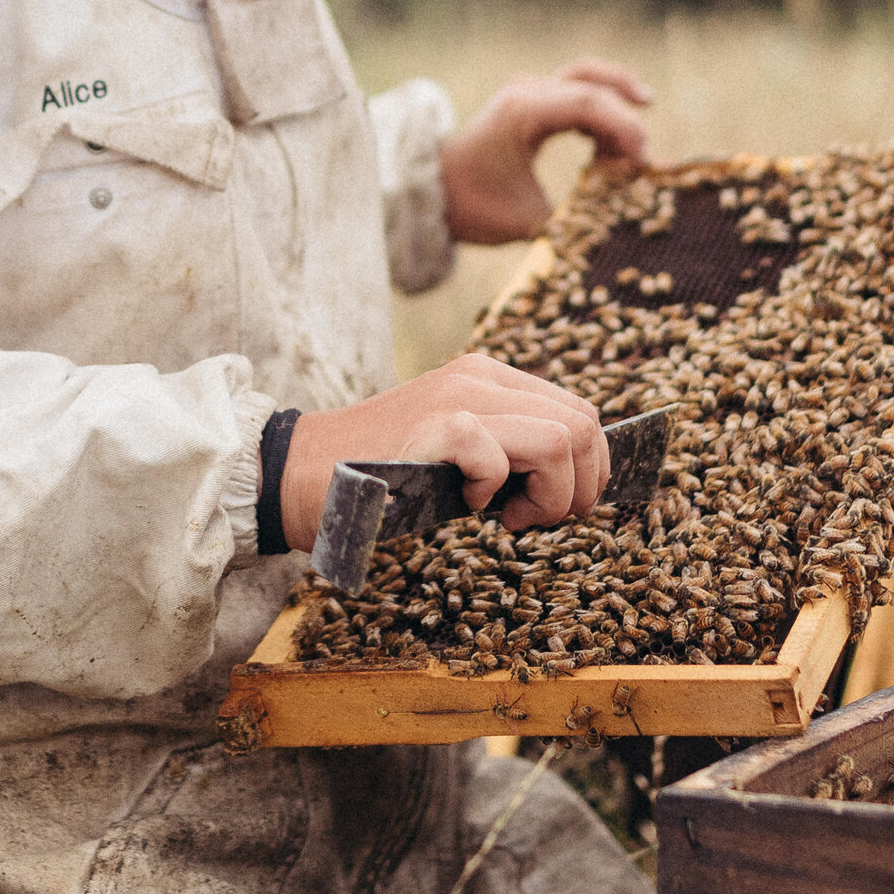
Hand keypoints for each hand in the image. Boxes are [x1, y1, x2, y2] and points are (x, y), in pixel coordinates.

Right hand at [281, 353, 609, 551]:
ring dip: (551, 494)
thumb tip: (576, 483)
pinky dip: (494, 493)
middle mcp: (479, 377)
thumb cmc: (385, 476)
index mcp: (488, 377)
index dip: (589, 467)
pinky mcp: (438, 425)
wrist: (304, 476)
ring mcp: (459, 396)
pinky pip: (503, 459)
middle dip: (581, 485)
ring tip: (509, 515)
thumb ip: (511, 449)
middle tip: (538, 517)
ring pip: (563, 437)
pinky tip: (465, 503)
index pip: (580, 410)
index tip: (558, 505)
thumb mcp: (459, 452)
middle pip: (585, 422)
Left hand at [436, 60, 652, 246]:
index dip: (623, 129)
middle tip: (643, 157)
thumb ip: (573, 217)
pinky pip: (574, 91)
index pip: (588, 103)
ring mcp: (527, 91)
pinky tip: (608, 145)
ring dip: (616, 103)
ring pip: (585, 78)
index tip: (640, 164)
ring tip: (632, 146)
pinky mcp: (529, 102)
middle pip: (591, 83)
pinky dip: (599, 111)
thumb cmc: (473, 206)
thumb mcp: (525, 221)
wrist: (429, 192)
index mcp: (523, 111)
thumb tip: (617, 220)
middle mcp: (526, 91)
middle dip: (625, 118)